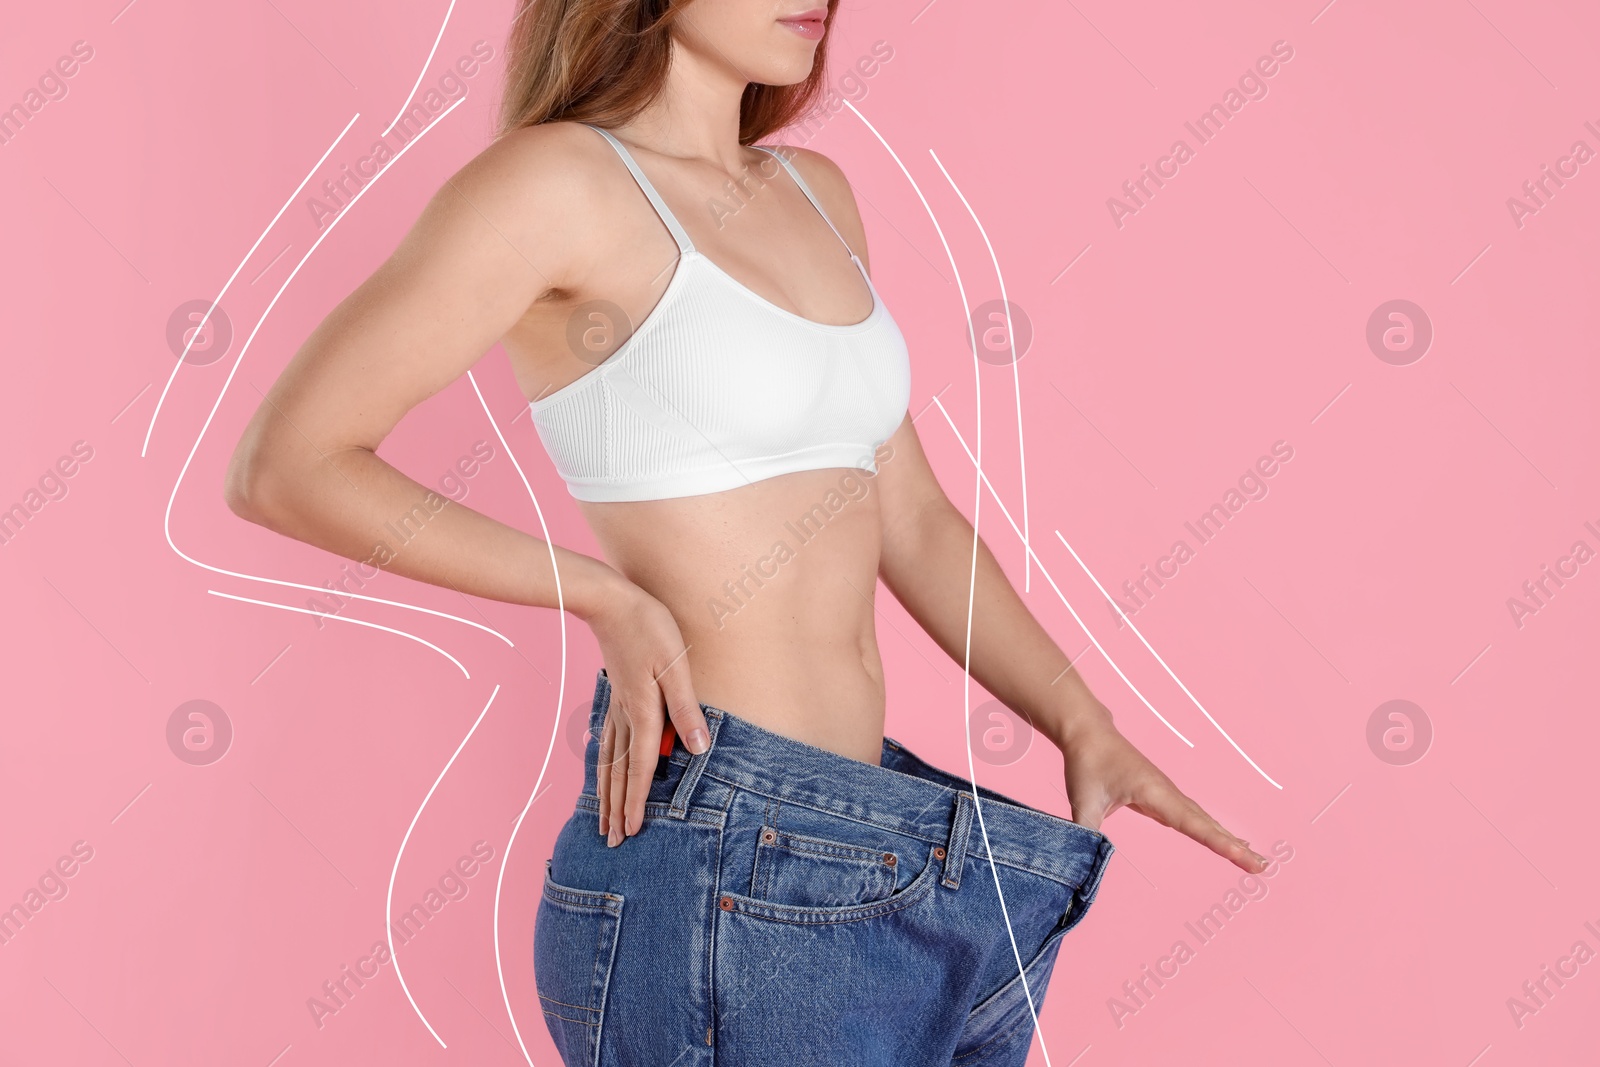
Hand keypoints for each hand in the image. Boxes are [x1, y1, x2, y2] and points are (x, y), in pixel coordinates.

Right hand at [582, 581, 708, 846]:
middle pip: (619, 771)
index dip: (638, 800)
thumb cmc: (649, 627)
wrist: (610, 600)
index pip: (641, 766)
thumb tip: (698, 748)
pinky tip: (601, 766)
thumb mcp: (676, 664)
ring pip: (608, 758)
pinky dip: (602, 762)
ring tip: (601, 818)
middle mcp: (625, 714)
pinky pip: (606, 738)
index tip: (632, 830)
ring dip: (606, 791)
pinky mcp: (614, 692)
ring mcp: (616, 704)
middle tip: (610, 841)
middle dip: (616, 807)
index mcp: (643, 710)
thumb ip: (686, 708)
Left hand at [1055, 701, 1269, 872]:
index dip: (1220, 843)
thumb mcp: (1083, 801)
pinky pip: (1190, 816)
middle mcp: (1167, 792)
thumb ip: (1086, 834)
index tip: (1244, 856)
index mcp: (1154, 793)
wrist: (1088, 732)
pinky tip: (1221, 838)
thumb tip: (1084, 863)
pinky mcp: (1160, 795)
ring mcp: (1166, 793)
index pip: (1192, 824)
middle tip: (1261, 866)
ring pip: (1202, 819)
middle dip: (1234, 846)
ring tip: (1251, 857)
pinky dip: (1209, 829)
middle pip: (1207, 823)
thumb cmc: (1086, 763)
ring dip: (1226, 838)